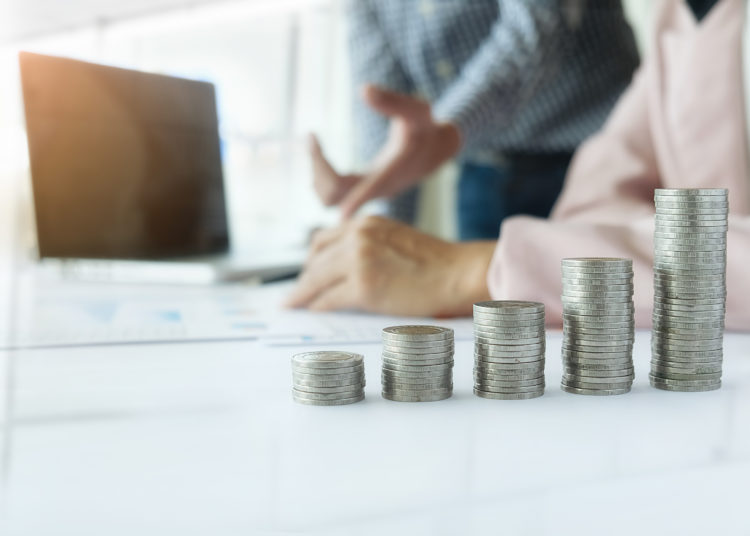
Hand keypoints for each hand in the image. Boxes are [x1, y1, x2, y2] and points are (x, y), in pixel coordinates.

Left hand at [285, 216, 494, 316]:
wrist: (459, 273)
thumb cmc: (436, 262)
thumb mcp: (396, 239)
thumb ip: (370, 246)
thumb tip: (346, 268)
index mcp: (365, 224)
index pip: (324, 240)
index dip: (312, 259)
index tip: (306, 271)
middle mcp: (358, 237)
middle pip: (315, 260)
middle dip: (304, 278)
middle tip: (296, 293)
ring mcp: (359, 261)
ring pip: (316, 279)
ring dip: (302, 294)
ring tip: (294, 304)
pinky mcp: (363, 287)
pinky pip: (329, 300)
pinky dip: (317, 306)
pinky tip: (313, 311)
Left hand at [309, 85, 460, 218]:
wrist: (434, 150)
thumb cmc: (425, 126)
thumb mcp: (416, 109)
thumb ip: (392, 101)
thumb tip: (364, 89)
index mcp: (393, 172)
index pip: (372, 190)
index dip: (358, 201)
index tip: (342, 213)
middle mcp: (378, 189)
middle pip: (337, 195)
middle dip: (319, 168)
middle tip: (311, 137)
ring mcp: (367, 193)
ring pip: (329, 198)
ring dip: (316, 172)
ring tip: (312, 142)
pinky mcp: (360, 191)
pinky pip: (330, 194)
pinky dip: (319, 176)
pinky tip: (317, 153)